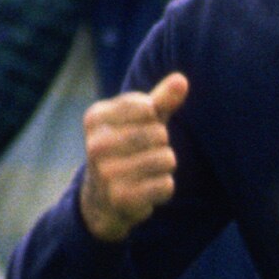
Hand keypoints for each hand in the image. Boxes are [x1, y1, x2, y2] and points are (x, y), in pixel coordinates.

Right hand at [81, 73, 187, 241]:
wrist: (102, 199)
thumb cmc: (126, 148)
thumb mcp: (141, 120)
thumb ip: (161, 99)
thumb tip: (182, 80)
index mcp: (95, 118)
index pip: (147, 107)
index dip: (153, 119)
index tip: (139, 129)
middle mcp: (95, 145)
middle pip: (159, 133)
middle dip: (161, 144)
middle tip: (143, 155)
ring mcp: (106, 173)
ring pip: (166, 159)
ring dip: (164, 166)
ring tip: (145, 172)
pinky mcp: (122, 199)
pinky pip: (166, 185)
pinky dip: (164, 188)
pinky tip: (146, 190)